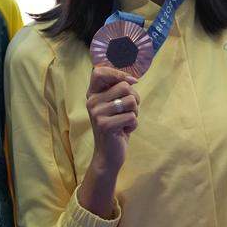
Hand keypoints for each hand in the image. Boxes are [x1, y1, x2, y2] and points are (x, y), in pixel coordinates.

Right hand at [79, 66, 139, 217]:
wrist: (108, 154)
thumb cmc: (116, 126)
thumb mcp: (114, 105)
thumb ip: (119, 91)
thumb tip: (133, 80)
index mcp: (92, 94)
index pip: (100, 72)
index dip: (118, 74)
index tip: (131, 82)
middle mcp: (92, 101)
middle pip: (124, 86)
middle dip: (134, 99)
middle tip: (127, 111)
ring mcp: (97, 113)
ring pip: (131, 101)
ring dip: (134, 112)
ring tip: (125, 121)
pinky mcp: (105, 125)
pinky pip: (132, 117)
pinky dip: (133, 125)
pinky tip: (124, 130)